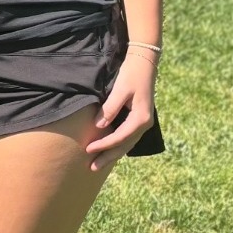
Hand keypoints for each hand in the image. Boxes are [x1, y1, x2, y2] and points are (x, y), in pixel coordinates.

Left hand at [85, 46, 157, 171]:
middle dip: (108, 157)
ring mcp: (143, 122)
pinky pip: (127, 137)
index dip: (103, 145)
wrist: (144, 64)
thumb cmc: (131, 75)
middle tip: (92, 168)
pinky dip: (118, 145)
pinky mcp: (138, 119)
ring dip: (112, 154)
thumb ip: (110, 108)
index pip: (120, 137)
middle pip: (124, 145)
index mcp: (141, 119)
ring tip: (98, 164)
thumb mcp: (120, 90)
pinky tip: (108, 151)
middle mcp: (144, 124)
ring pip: (127, 143)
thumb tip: (99, 126)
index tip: (88, 150)